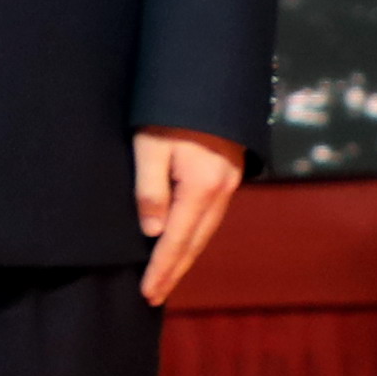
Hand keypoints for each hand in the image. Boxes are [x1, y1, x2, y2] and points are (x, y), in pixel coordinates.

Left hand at [136, 126, 246, 305]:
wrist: (209, 79)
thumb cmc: (170, 109)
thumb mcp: (149, 146)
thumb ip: (149, 190)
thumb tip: (152, 232)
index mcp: (201, 187)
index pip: (176, 240)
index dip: (161, 269)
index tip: (148, 293)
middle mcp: (221, 189)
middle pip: (195, 242)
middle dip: (174, 271)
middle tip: (154, 296)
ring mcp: (228, 182)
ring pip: (205, 230)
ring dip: (186, 256)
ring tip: (166, 277)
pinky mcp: (228, 173)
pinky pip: (209, 215)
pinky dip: (194, 234)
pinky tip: (182, 242)